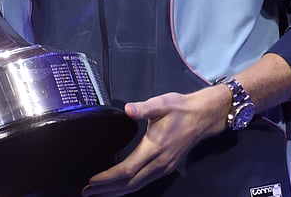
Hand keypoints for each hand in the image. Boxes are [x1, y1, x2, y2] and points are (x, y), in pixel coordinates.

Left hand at [81, 85, 228, 195]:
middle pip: (129, 184)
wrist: (203, 117)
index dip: (108, 178)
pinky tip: (120, 187)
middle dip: (107, 190)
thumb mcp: (162, 103)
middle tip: (87, 192)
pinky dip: (129, 188)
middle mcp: (159, 162)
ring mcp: (164, 167)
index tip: (93, 180)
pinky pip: (144, 183)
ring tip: (99, 193)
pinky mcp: (166, 167)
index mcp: (155, 147)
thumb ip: (144, 108)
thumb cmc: (182, 109)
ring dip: (116, 192)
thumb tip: (129, 109)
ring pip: (137, 186)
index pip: (127, 170)